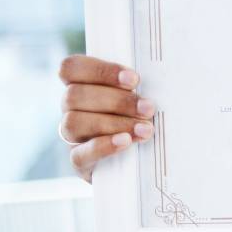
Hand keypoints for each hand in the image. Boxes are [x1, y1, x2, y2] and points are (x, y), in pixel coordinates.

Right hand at [57, 54, 154, 182]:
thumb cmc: (139, 118)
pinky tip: (125, 141)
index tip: (134, 79)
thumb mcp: (138, 99)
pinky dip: (104, 146)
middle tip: (148, 109)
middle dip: (117, 101)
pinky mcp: (79, 161)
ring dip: (115, 123)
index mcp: (80, 85)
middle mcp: (70, 108)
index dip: (100, 71)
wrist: (138, 162)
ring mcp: (71, 135)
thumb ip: (137, 88)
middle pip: (75, 96)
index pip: (71, 68)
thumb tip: (162, 81)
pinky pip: (80, 154)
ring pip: (75, 122)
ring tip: (145, 129)